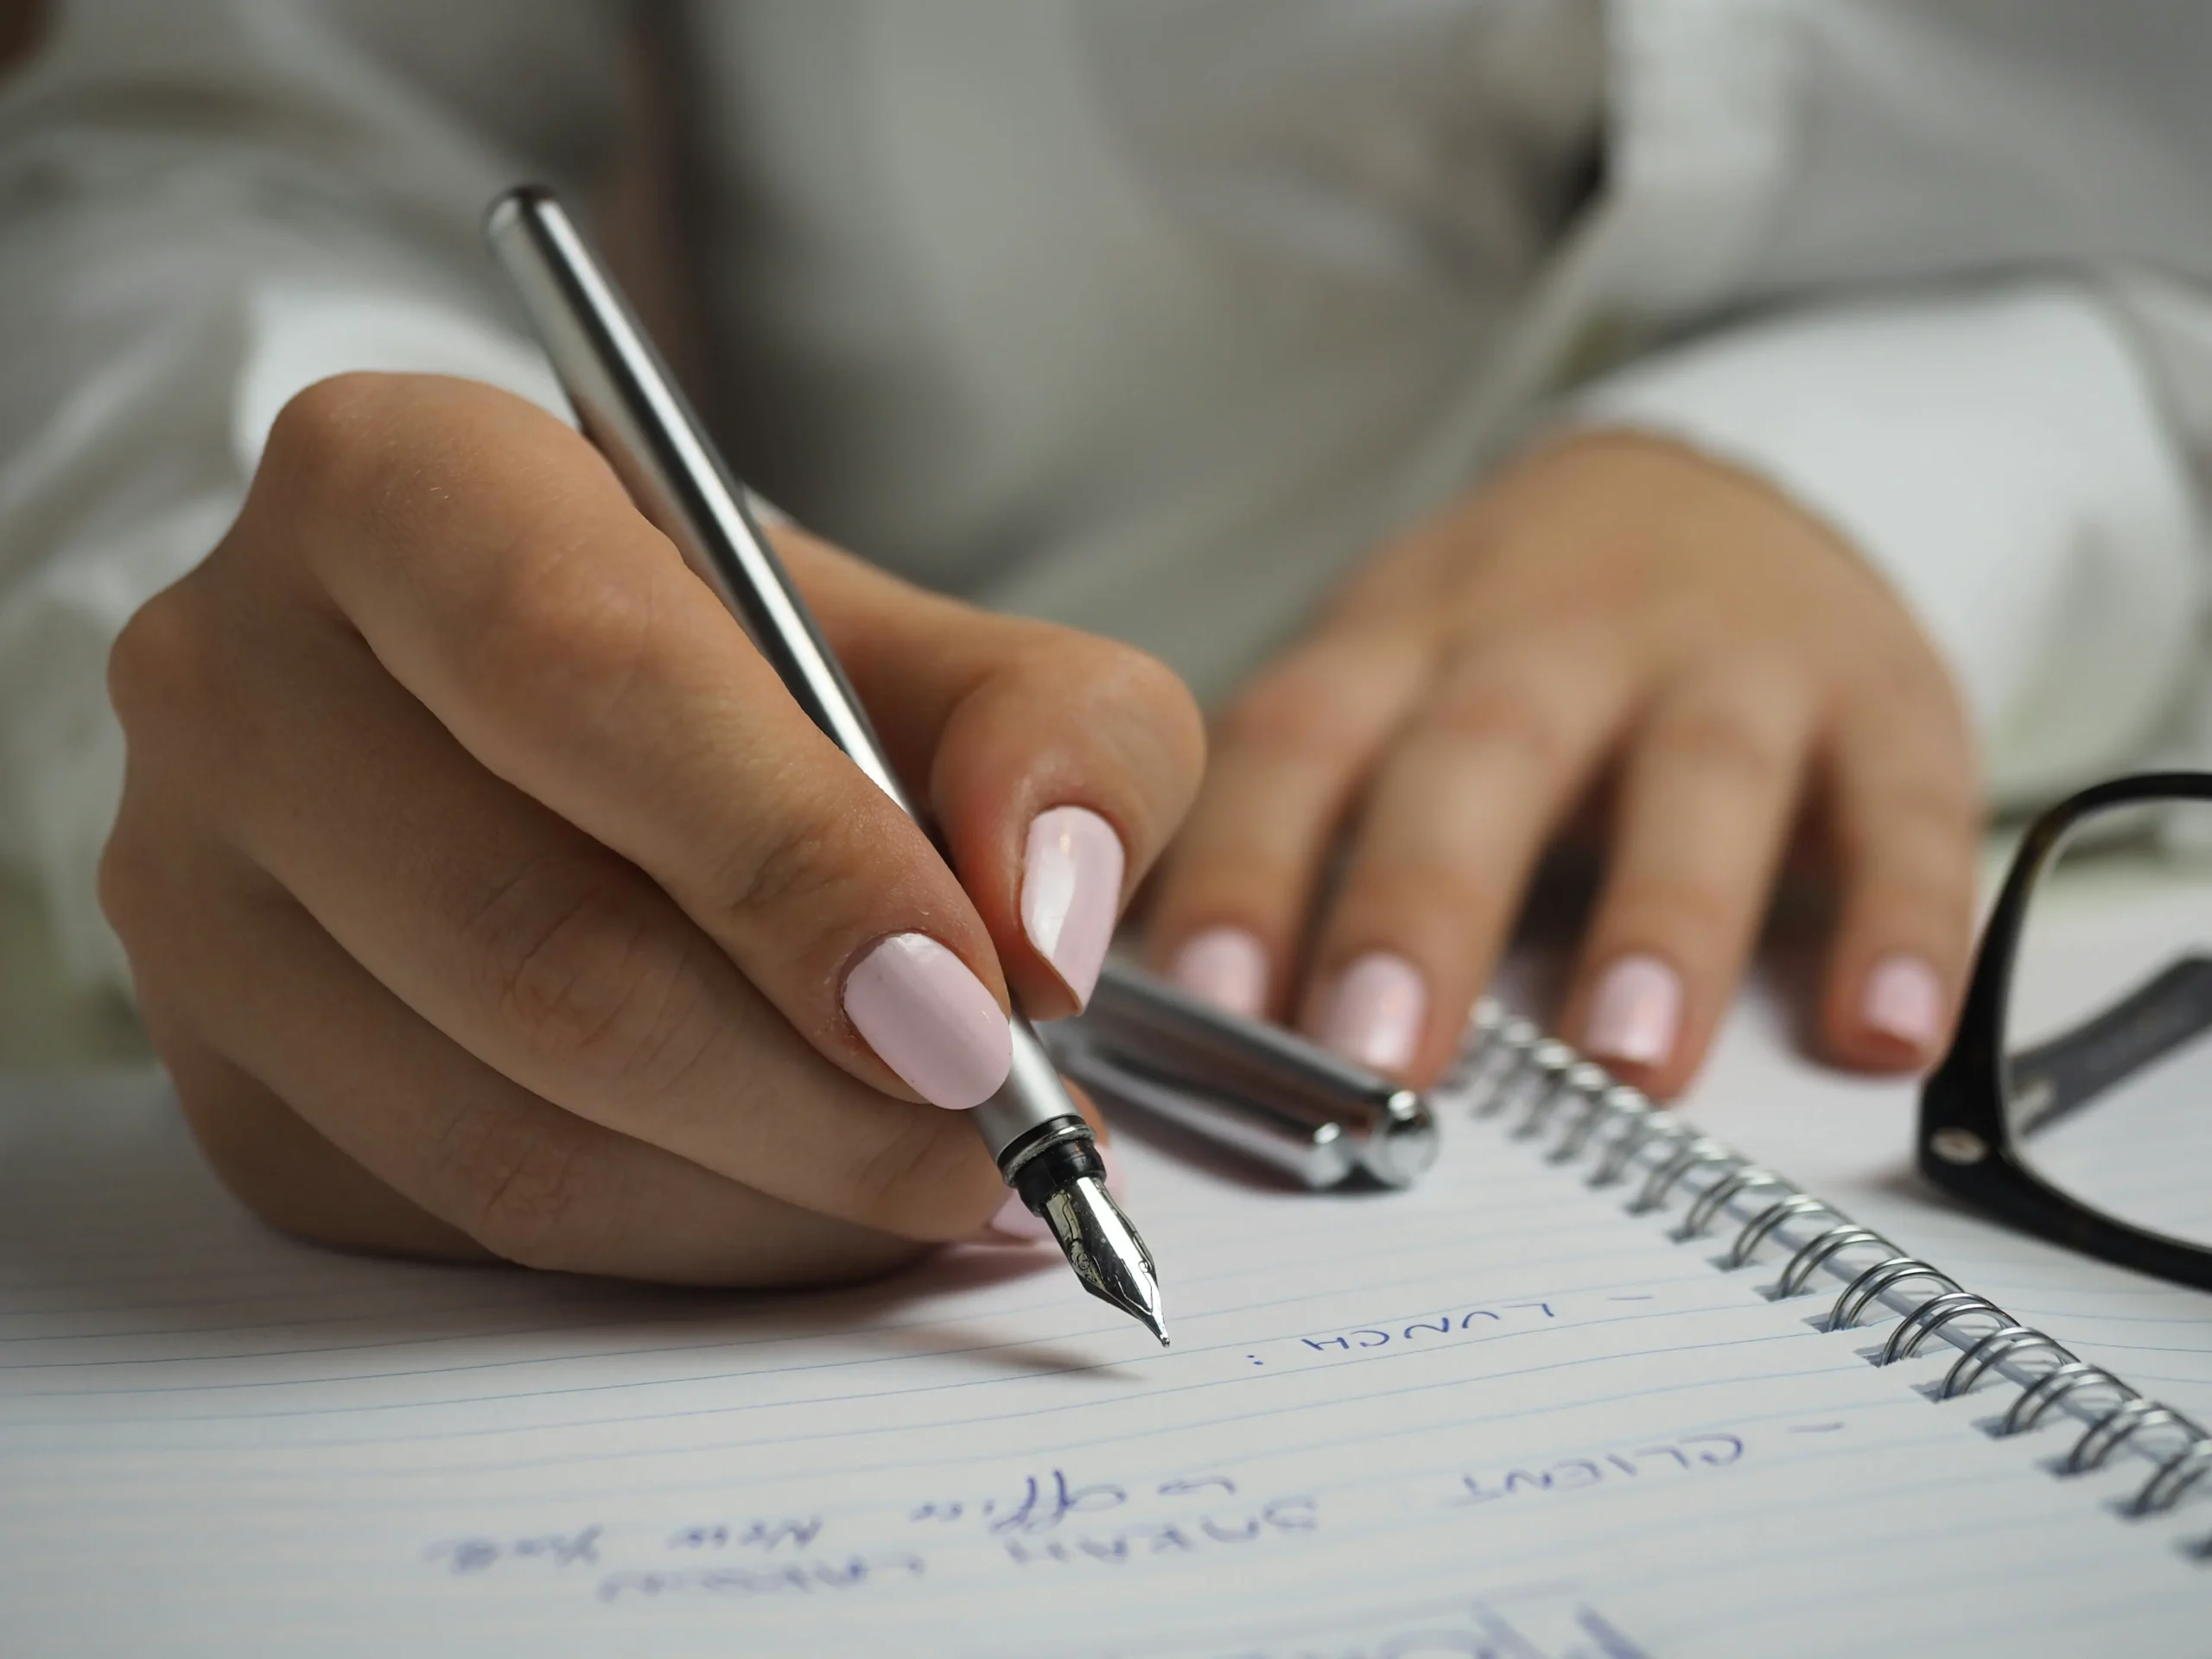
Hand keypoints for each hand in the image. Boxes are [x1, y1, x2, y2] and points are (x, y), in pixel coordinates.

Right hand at [101, 374, 1201, 1283]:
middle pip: (537, 944)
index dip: (794, 861)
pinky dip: (688, 1242)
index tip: (973, 1005)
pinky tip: (806, 1194)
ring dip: (773, 1195)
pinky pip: (469, 1224)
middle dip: (816, 1088)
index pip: (583, 675)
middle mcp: (241, 676)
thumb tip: (1044, 928)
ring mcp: (196, 896)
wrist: (566, 732)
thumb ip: (1058, 736)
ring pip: (503, 1127)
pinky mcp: (226, 1078)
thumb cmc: (756, 669)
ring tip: (941, 1176)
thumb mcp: (945, 645)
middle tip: (999, 1136)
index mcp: (399, 482)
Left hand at [1146, 430, 1978, 1097]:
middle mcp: (1557, 637)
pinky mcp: (1883, 698)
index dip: (1246, 867)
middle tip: (1378, 1054)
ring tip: (1627, 1062)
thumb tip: (1169, 1020)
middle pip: (1481, 755)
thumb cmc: (1513, 642)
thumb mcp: (1387, 683)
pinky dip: (1902, 918)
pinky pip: (1904, 806)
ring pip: (1696, 776)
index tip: (1203, 1005)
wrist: (1720, 491)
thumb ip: (1296, 826)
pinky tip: (1883, 1031)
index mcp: (1406, 643)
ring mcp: (1729, 659)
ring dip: (1662, 918)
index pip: (1300, 744)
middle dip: (1424, 904)